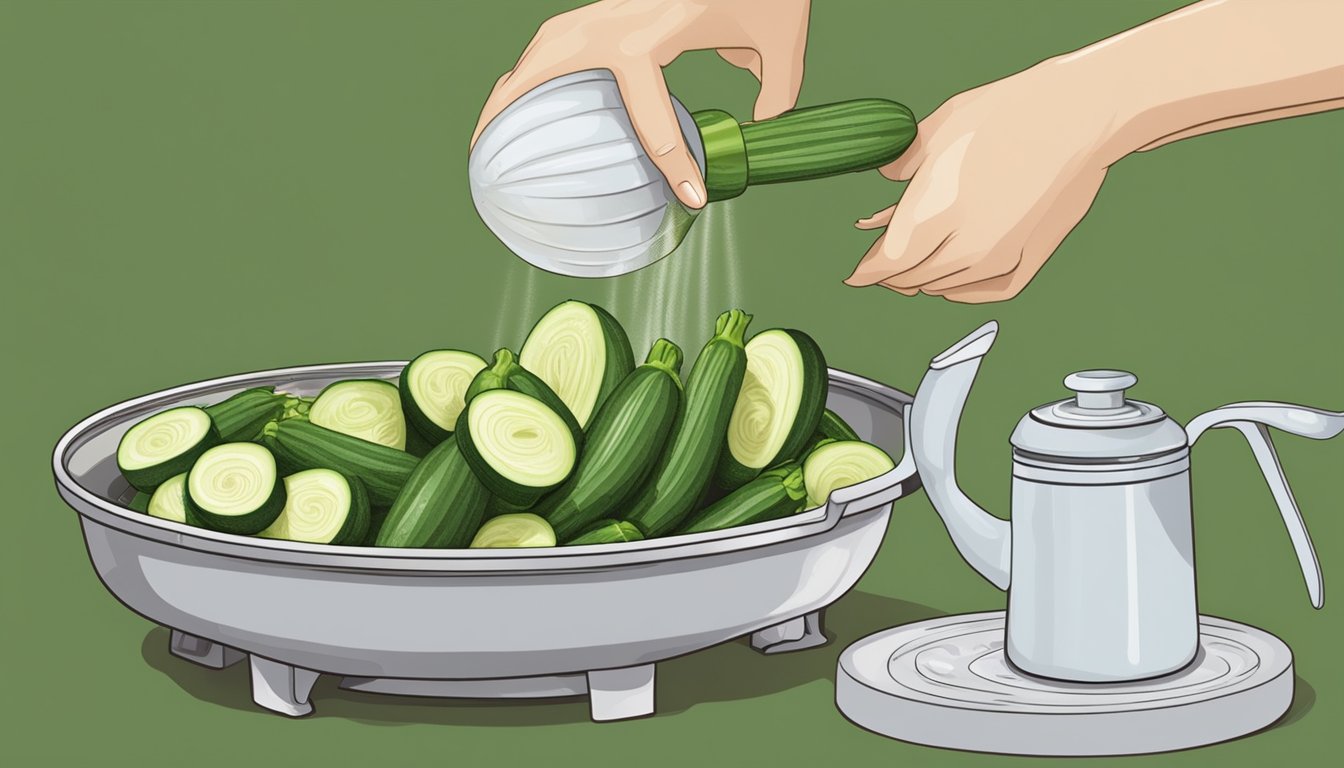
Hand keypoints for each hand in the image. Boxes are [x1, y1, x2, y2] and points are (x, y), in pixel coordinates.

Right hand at [470, 0, 810, 209]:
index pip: (652, 122)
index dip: (675, 167)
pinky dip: (533, 70)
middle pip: (540, 72)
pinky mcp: (608, 8)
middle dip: (510, 116)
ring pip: (539, 51)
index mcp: (647, 38)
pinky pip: (557, 41)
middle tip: (488, 159)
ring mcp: (603, 11)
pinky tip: (527, 101)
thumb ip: (778, 91)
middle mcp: (611, 24)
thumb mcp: (784, 39)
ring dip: (511, 90)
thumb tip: (754, 133)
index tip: (694, 197)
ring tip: (490, 136)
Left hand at [845, 66, 1114, 302]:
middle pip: (912, 280)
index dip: (866, 272)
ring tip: (912, 266)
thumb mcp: (939, 130)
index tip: (855, 275)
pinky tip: (952, 282)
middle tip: (879, 266)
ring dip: (923, 280)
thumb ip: (904, 164)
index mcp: (934, 214)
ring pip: (944, 287)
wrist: (1078, 116)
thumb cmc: (1008, 114)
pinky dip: (963, 290)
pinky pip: (985, 292)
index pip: (887, 264)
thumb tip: (885, 176)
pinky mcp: (1029, 259)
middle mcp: (965, 246)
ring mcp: (1000, 257)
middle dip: (891, 275)